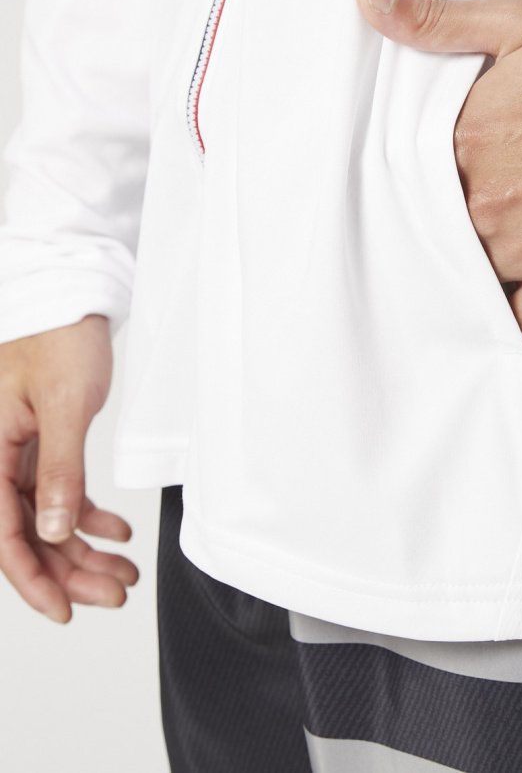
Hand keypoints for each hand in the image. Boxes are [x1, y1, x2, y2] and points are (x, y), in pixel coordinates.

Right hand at [0, 315, 138, 622]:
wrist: (69, 299)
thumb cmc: (60, 338)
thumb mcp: (66, 405)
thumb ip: (58, 469)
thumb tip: (51, 529)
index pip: (2, 534)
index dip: (32, 579)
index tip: (64, 610)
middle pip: (25, 534)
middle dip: (69, 571)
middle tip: (114, 593)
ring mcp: (15, 454)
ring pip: (44, 520)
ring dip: (82, 549)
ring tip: (124, 570)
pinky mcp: (40, 444)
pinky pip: (57, 494)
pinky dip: (86, 516)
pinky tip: (116, 532)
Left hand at [355, 0, 521, 333]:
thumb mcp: (520, 22)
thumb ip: (437, 22)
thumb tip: (367, 0)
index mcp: (465, 142)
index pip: (413, 169)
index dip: (425, 167)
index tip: (443, 164)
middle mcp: (484, 205)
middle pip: (437, 223)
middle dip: (446, 213)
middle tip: (475, 200)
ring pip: (466, 272)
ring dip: (468, 261)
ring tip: (492, 240)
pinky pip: (511, 318)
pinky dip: (501, 310)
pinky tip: (505, 291)